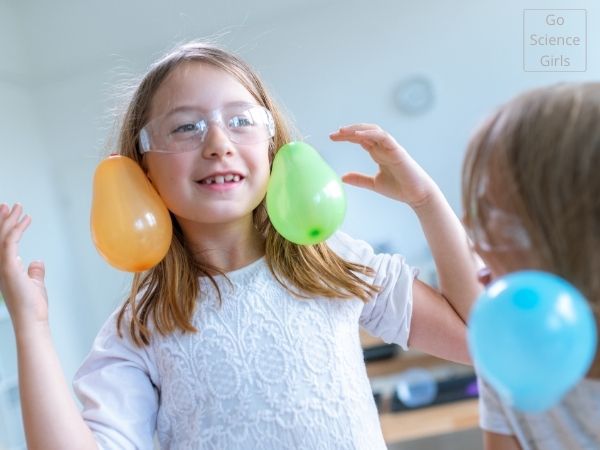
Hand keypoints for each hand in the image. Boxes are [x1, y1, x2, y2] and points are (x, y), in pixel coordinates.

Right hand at [0, 203, 48, 328]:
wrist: (31, 319)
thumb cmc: (32, 305)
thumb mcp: (35, 283)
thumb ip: (34, 271)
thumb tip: (36, 261)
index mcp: (5, 268)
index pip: (2, 244)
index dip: (5, 228)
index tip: (10, 214)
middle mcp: (0, 266)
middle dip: (3, 219)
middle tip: (7, 205)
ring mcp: (2, 266)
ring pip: (3, 237)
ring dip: (10, 220)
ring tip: (18, 207)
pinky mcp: (8, 267)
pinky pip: (10, 242)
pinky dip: (17, 229)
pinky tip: (26, 220)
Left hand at [330, 124, 437, 207]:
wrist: (417, 195)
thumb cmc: (399, 188)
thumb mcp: (373, 183)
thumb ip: (359, 179)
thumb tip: (342, 177)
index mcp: (378, 153)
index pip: (360, 139)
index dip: (346, 136)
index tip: (332, 137)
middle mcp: (384, 147)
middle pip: (364, 132)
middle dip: (348, 131)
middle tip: (333, 134)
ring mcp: (391, 147)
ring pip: (373, 130)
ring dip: (357, 129)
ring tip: (342, 131)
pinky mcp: (397, 150)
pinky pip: (383, 136)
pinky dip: (370, 133)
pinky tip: (357, 135)